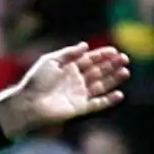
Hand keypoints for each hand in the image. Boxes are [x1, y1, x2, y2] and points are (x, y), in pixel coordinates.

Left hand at [0, 43, 129, 136]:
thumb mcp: (50, 61)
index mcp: (68, 67)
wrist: (28, 103)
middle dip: (112, 65)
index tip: (115, 50)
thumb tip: (85, 45)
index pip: (89, 59)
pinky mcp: (80, 108)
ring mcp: (79, 94)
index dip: (102, 55)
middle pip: (98, 71)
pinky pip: (98, 103)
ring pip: (101, 85)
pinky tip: (119, 94)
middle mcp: (76, 80)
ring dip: (113, 79)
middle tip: (124, 59)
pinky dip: (109, 100)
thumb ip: (68, 53)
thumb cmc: (36, 81)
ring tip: (125, 72)